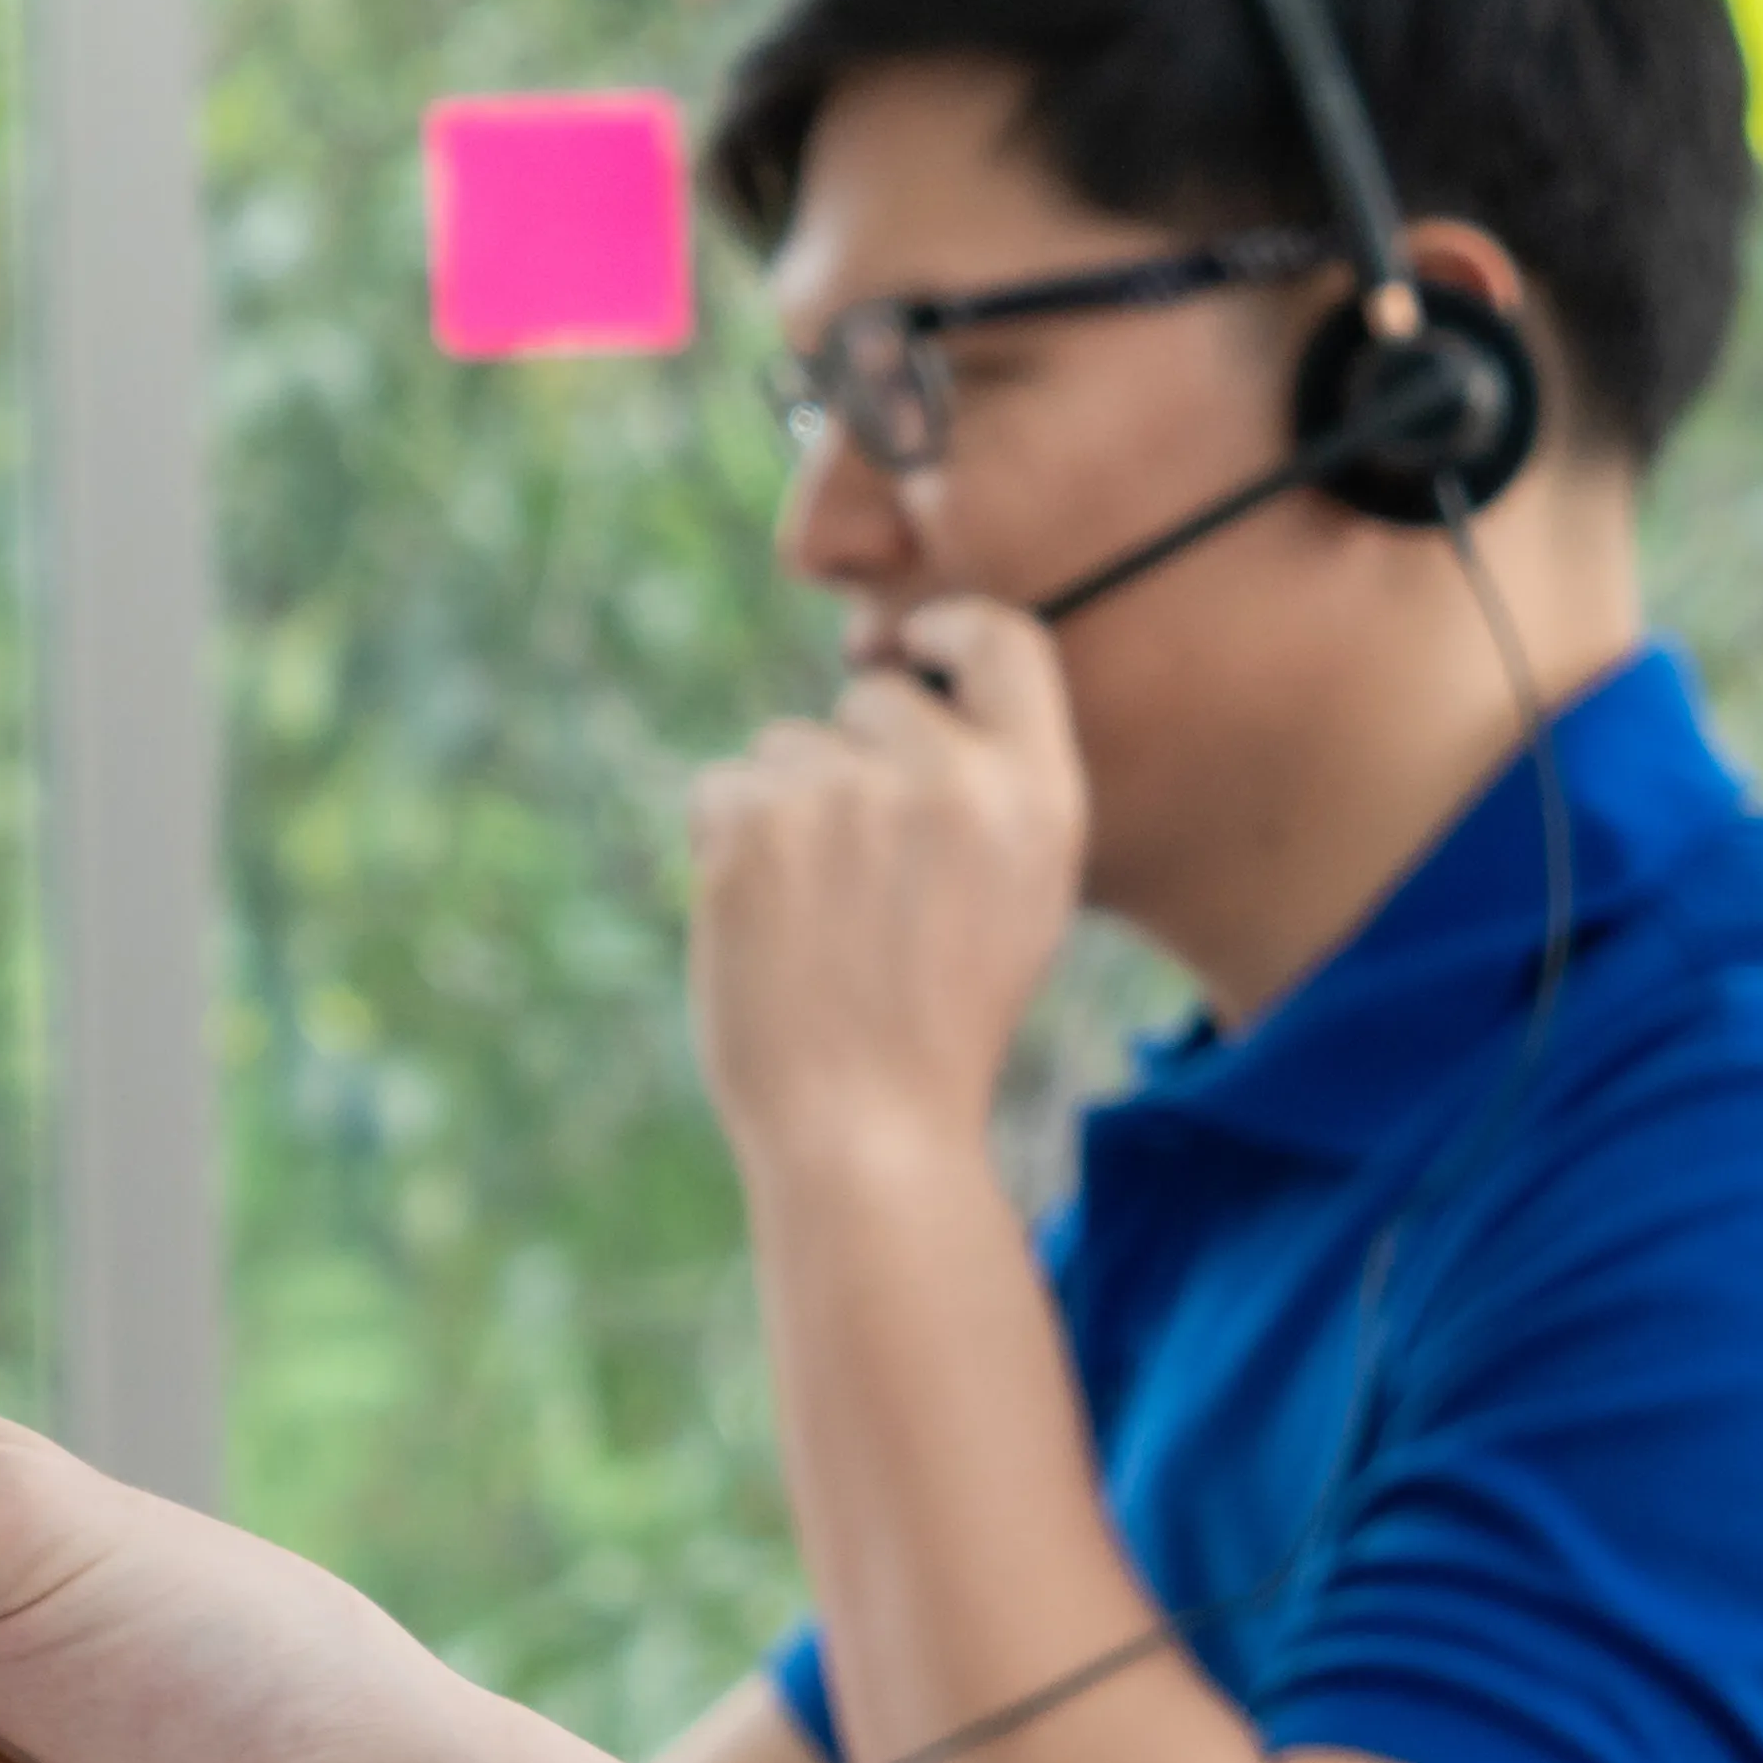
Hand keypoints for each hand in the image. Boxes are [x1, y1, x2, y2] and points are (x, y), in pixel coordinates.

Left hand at [683, 598, 1088, 1166]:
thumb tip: (901, 680)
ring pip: (786, 747)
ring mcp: (847, 795)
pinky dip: (726, 846)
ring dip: (785, 811)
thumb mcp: (1024, 896)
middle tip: (859, 880)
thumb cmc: (943, 1024)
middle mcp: (951, 777)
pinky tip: (763, 926)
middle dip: (852, 763)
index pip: (1005, 640)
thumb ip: (991, 785)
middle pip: (873, 699)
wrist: (865, 1130)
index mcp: (1040, 795)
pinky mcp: (753, 823)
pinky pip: (721, 787)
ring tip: (817, 924)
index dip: (948, 631)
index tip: (914, 647)